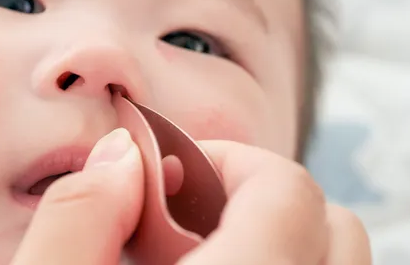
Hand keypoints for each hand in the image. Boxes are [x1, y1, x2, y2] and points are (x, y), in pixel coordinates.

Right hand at [10, 129, 370, 264]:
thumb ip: (75, 222)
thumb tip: (122, 154)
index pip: (286, 192)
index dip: (219, 162)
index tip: (158, 181)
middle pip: (333, 225)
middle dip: (253, 195)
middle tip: (177, 216)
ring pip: (334, 262)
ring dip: (272, 234)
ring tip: (191, 250)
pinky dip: (277, 263)